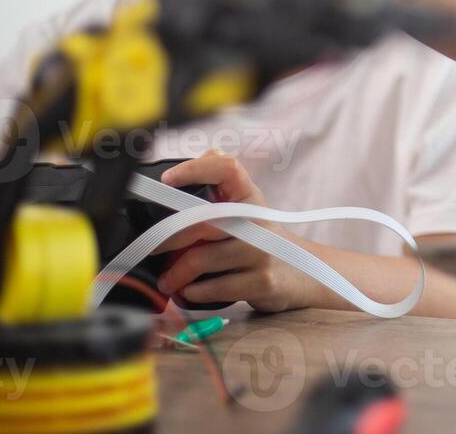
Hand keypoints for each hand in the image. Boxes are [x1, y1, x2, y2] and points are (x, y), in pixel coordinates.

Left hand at [153, 150, 313, 312]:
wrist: (304, 272)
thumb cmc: (261, 239)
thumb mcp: (246, 209)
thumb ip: (219, 189)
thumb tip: (190, 163)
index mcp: (249, 196)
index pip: (226, 167)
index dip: (195, 169)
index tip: (168, 179)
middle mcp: (258, 219)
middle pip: (202, 221)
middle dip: (168, 239)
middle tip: (151, 250)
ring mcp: (262, 250)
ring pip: (203, 258)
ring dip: (176, 274)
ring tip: (168, 281)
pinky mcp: (263, 281)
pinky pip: (216, 288)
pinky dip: (195, 293)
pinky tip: (191, 292)